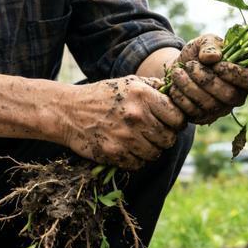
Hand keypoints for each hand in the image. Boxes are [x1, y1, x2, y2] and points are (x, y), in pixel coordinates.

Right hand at [59, 75, 185, 169]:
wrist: (68, 111)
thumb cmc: (103, 96)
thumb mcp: (129, 83)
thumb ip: (155, 87)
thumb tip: (178, 95)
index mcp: (142, 95)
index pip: (178, 118)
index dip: (176, 122)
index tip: (168, 122)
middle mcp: (136, 116)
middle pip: (169, 139)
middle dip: (163, 137)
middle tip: (152, 133)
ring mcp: (125, 137)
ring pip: (155, 154)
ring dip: (150, 149)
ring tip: (138, 140)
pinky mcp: (114, 153)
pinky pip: (138, 164)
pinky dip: (135, 160)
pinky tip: (127, 148)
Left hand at [168, 34, 247, 124]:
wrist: (178, 69)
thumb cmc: (197, 54)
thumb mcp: (204, 42)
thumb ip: (210, 44)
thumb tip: (212, 57)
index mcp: (244, 75)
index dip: (234, 74)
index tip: (216, 65)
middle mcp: (237, 96)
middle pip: (229, 95)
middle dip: (207, 79)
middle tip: (190, 66)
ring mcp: (221, 110)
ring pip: (210, 105)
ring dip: (190, 87)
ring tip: (177, 73)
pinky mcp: (204, 118)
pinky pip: (194, 113)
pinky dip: (181, 98)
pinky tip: (174, 86)